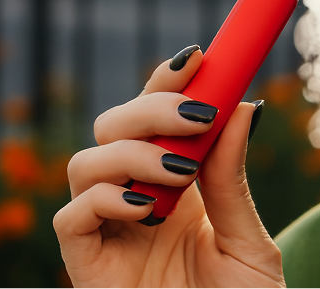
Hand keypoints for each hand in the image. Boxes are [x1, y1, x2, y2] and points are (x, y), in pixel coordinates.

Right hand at [53, 46, 284, 288]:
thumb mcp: (249, 240)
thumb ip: (234, 180)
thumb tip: (244, 107)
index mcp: (180, 186)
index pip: (161, 117)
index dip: (170, 81)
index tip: (201, 54)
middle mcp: (139, 199)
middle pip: (114, 126)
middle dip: (152, 108)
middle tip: (198, 115)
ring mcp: (111, 231)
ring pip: (86, 162)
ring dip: (134, 152)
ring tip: (182, 173)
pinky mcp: (88, 266)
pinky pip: (70, 218)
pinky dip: (105, 200)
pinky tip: (150, 210)